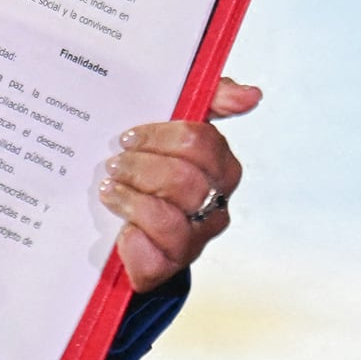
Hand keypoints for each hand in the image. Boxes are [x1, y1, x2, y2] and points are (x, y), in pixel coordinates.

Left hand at [100, 78, 257, 292]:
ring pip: (169, 217)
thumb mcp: (175, 126)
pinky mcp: (169, 265)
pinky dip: (132, 237)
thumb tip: (251, 94)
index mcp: (220, 168)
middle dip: (141, 167)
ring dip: (131, 198)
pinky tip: (119, 227)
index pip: (202, 142)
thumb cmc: (153, 170)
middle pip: (185, 180)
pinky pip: (155, 252)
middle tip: (114, 162)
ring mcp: (195, 239)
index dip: (161, 137)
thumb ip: (212, 98)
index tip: (130, 136)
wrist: (126, 228)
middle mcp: (214, 205)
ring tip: (109, 188)